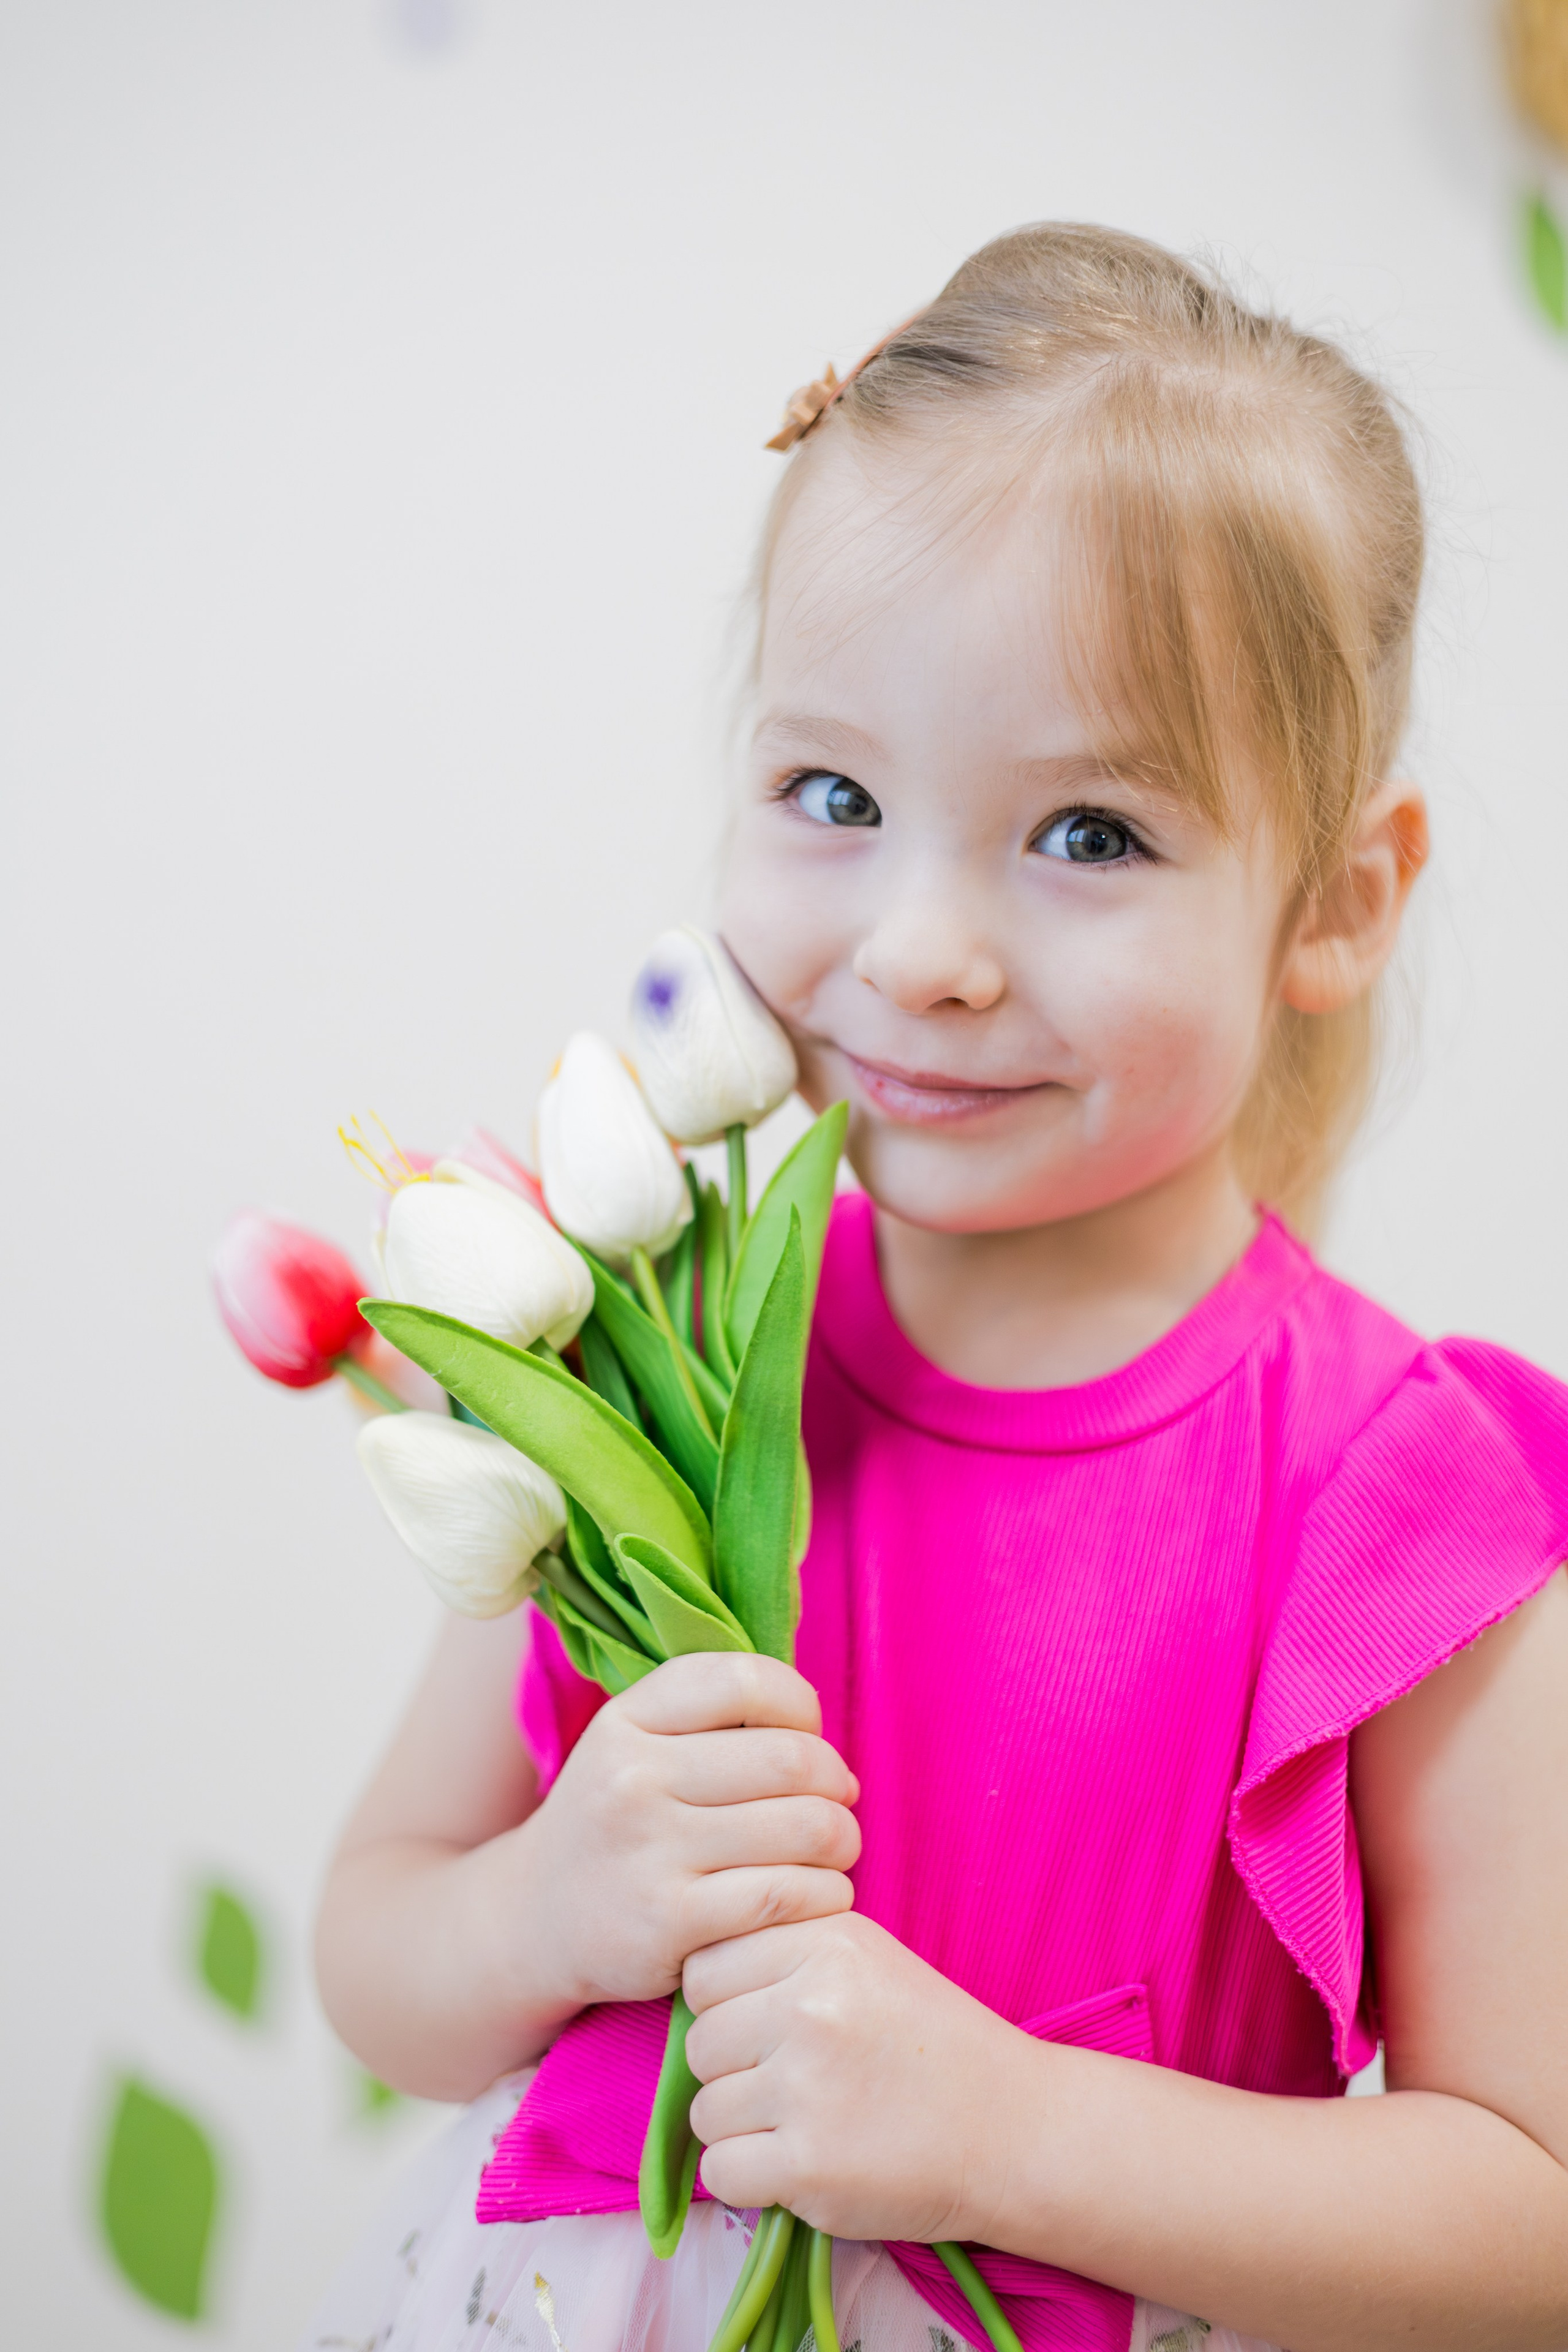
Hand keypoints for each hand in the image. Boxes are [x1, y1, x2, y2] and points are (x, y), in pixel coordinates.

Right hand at [511, 1653, 859, 2013]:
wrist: (535, 1921)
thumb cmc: (617, 1820)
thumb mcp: (636, 1743)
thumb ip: (712, 1713)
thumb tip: (820, 1728)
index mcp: (627, 1721)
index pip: (745, 1680)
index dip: (800, 1704)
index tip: (807, 1734)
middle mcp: (632, 1780)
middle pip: (792, 1760)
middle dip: (836, 1780)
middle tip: (839, 1801)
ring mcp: (649, 1853)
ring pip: (803, 1829)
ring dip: (841, 1840)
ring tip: (834, 1848)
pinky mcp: (669, 1923)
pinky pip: (786, 1896)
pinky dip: (825, 1895)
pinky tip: (817, 1895)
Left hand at [684, 1912, 1037, 2243]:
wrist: (1013, 2130)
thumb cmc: (933, 2044)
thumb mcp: (867, 1959)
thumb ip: (784, 1952)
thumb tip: (694, 1983)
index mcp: (824, 1943)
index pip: (705, 1969)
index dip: (726, 2005)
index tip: (769, 2028)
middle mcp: (810, 2006)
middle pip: (698, 2041)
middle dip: (732, 2069)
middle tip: (792, 2084)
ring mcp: (807, 2087)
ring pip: (705, 2110)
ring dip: (741, 2129)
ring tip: (803, 2125)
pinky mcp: (807, 2165)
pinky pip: (719, 2174)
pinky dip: (748, 2182)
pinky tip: (798, 2168)